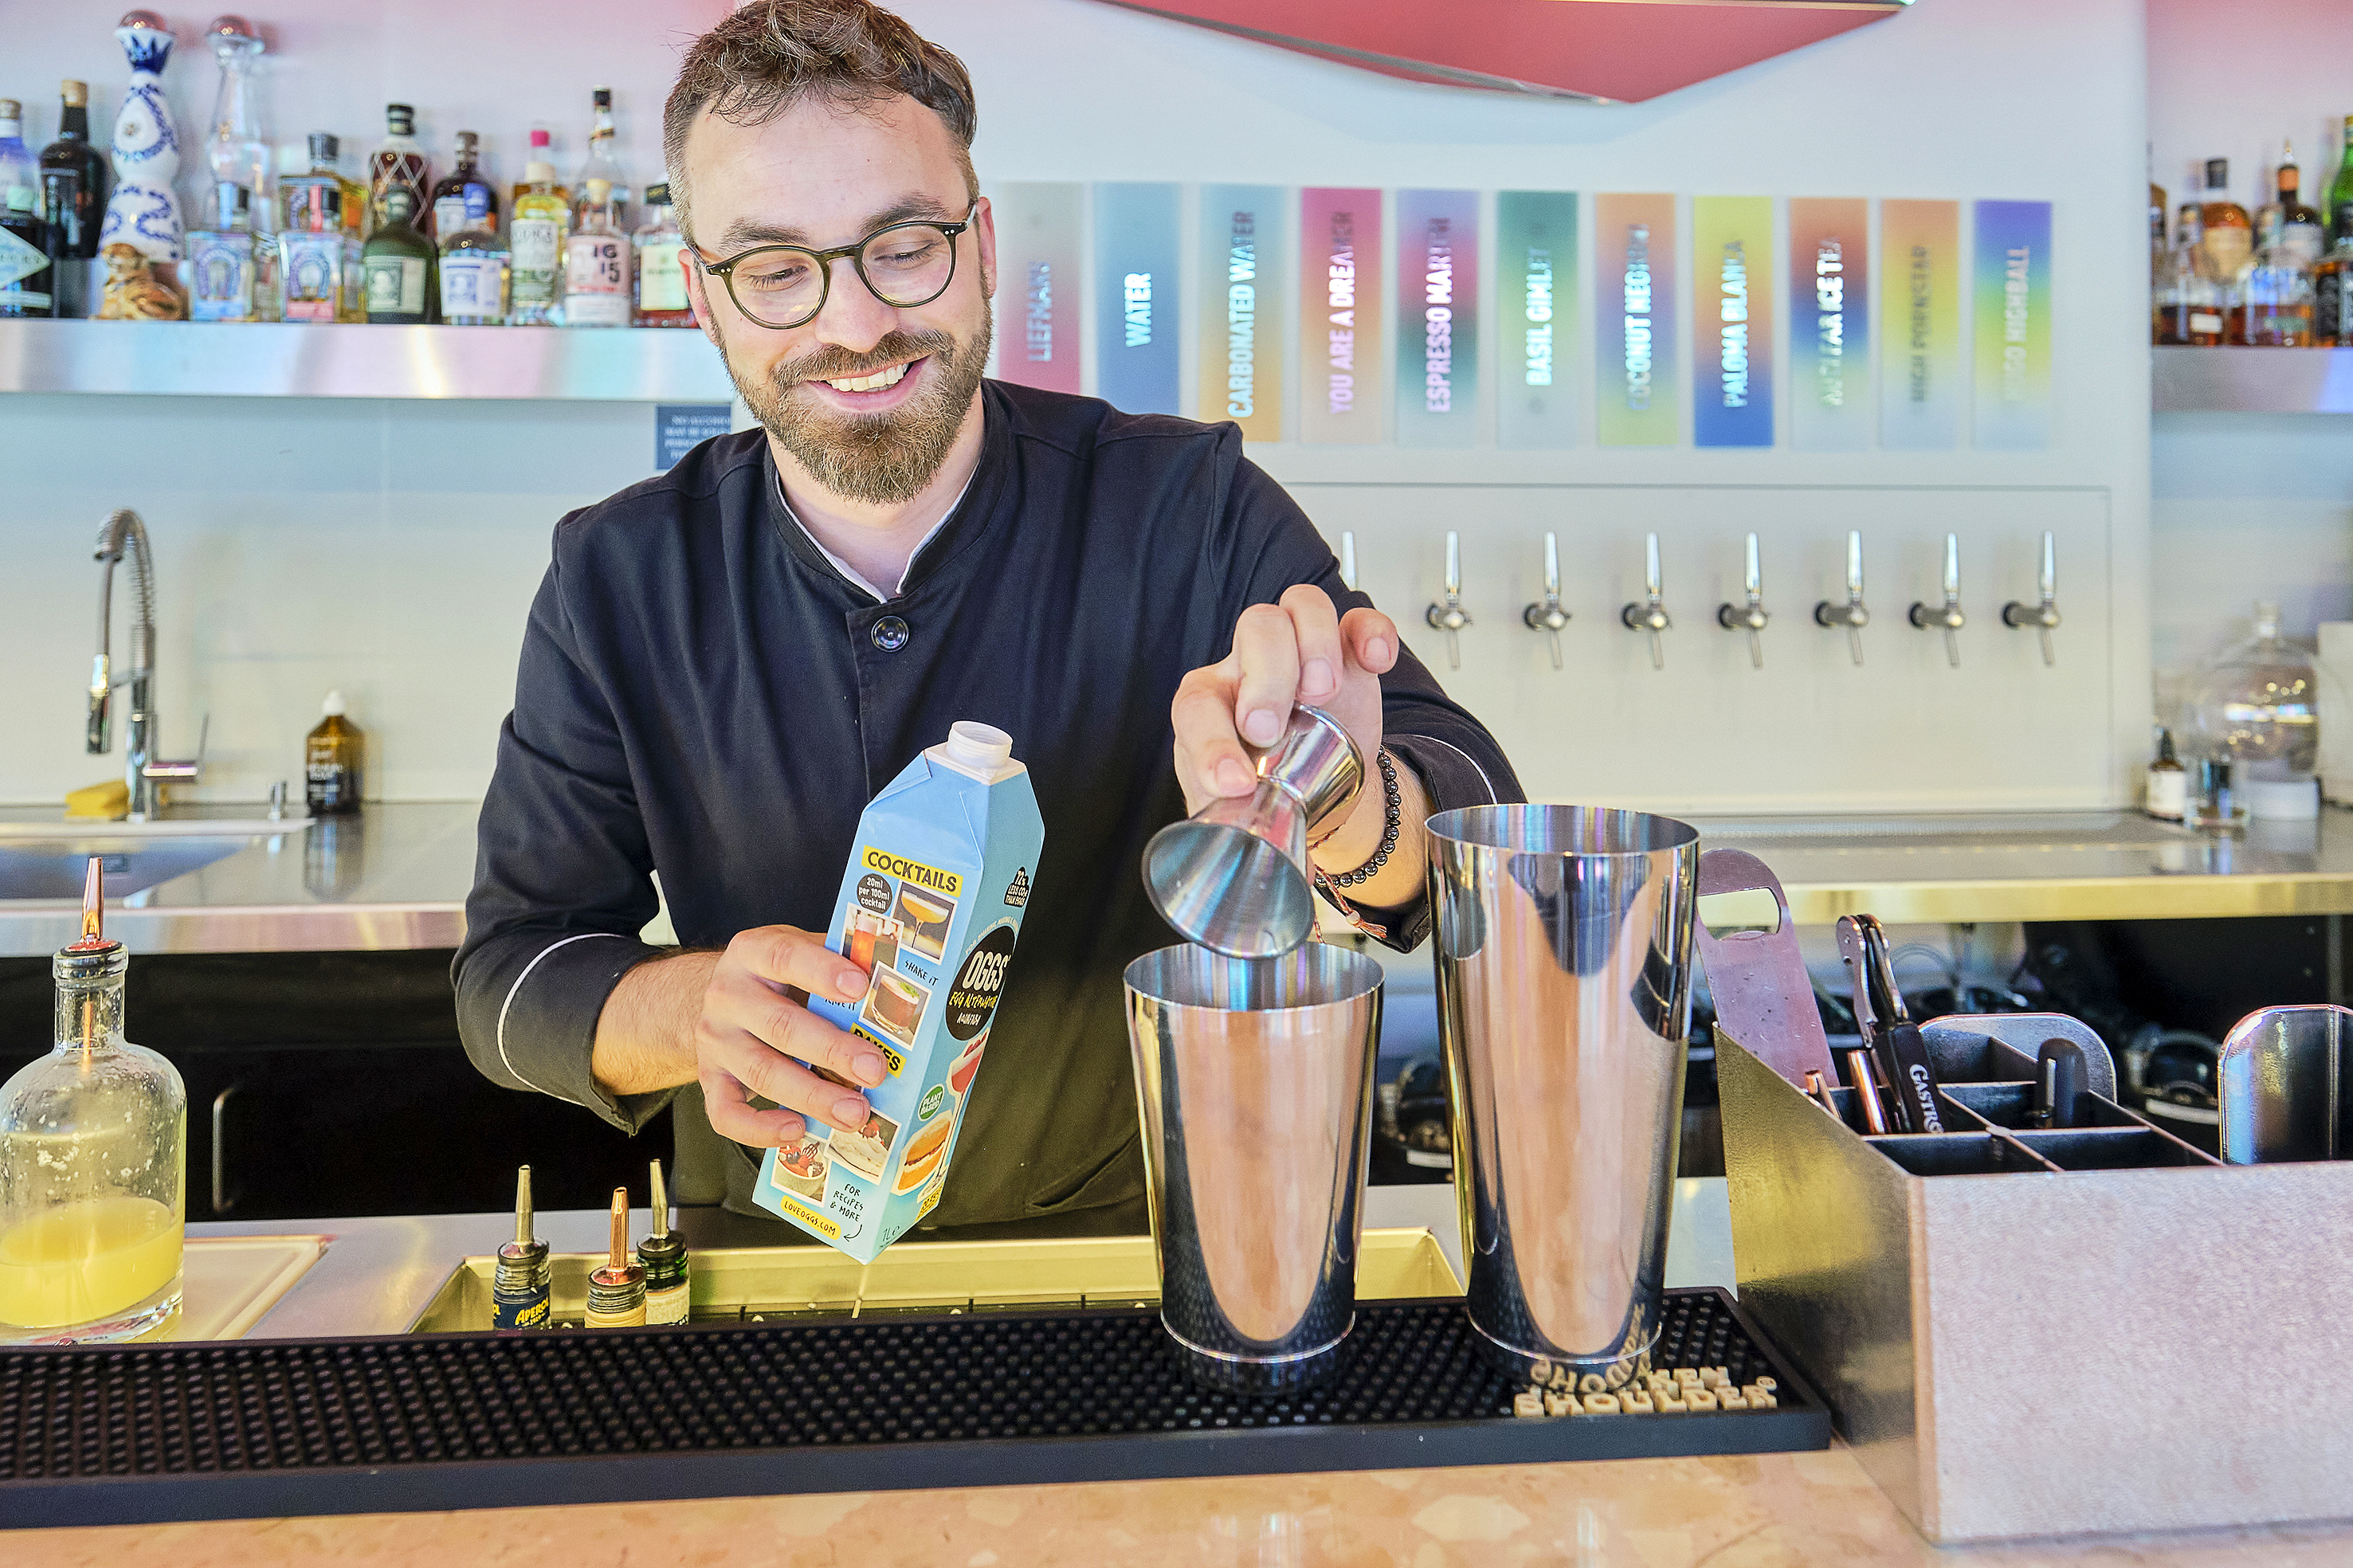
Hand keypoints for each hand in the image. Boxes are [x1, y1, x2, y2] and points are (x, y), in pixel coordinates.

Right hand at [694, 925, 887, 1147]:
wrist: (722, 999)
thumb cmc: (778, 977)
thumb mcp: (802, 951)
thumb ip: (840, 961)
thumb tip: (898, 985)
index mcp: (753, 953)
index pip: (785, 956)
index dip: (822, 970)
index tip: (861, 987)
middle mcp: (727, 995)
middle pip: (780, 1025)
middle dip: (832, 1050)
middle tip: (874, 1070)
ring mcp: (715, 1041)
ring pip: (762, 1073)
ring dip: (813, 1096)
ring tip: (855, 1112)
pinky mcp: (709, 1080)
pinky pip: (726, 1113)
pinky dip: (760, 1129)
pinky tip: (798, 1130)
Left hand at [1172, 584, 1398, 815]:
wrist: (1308, 790)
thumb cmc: (1263, 792)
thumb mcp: (1236, 814)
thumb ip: (1230, 829)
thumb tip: (1236, 865)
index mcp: (1210, 704)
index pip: (1198, 704)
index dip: (1212, 742)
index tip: (1236, 783)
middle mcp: (1248, 664)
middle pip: (1255, 629)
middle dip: (1266, 677)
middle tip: (1271, 730)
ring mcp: (1299, 652)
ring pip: (1300, 606)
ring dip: (1314, 642)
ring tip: (1324, 692)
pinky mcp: (1347, 654)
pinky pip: (1360, 620)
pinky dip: (1372, 632)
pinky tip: (1376, 661)